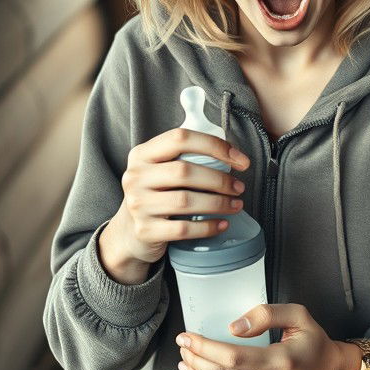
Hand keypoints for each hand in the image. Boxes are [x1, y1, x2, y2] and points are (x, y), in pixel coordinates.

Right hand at [99, 127, 249, 283]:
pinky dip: (208, 227)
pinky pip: (183, 229)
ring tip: (236, 205)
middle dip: (219, 180)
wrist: (129, 231)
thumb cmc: (157, 194)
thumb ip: (188, 157)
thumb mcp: (162, 169)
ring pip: (185, 201)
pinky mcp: (145, 231)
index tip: (240, 160)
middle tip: (239, 187)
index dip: (215, 146)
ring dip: (218, 203)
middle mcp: (136, 176)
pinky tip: (222, 224)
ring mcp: (138, 204)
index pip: (180, 138)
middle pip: (185, 171)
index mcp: (143, 154)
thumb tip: (234, 156)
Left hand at [176, 303, 361, 369]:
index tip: (188, 336)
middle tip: (184, 348)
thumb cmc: (314, 341)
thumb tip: (233, 327)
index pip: (232, 357)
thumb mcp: (298, 315)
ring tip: (186, 365)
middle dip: (196, 361)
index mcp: (282, 360)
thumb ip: (267, 314)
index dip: (204, 347)